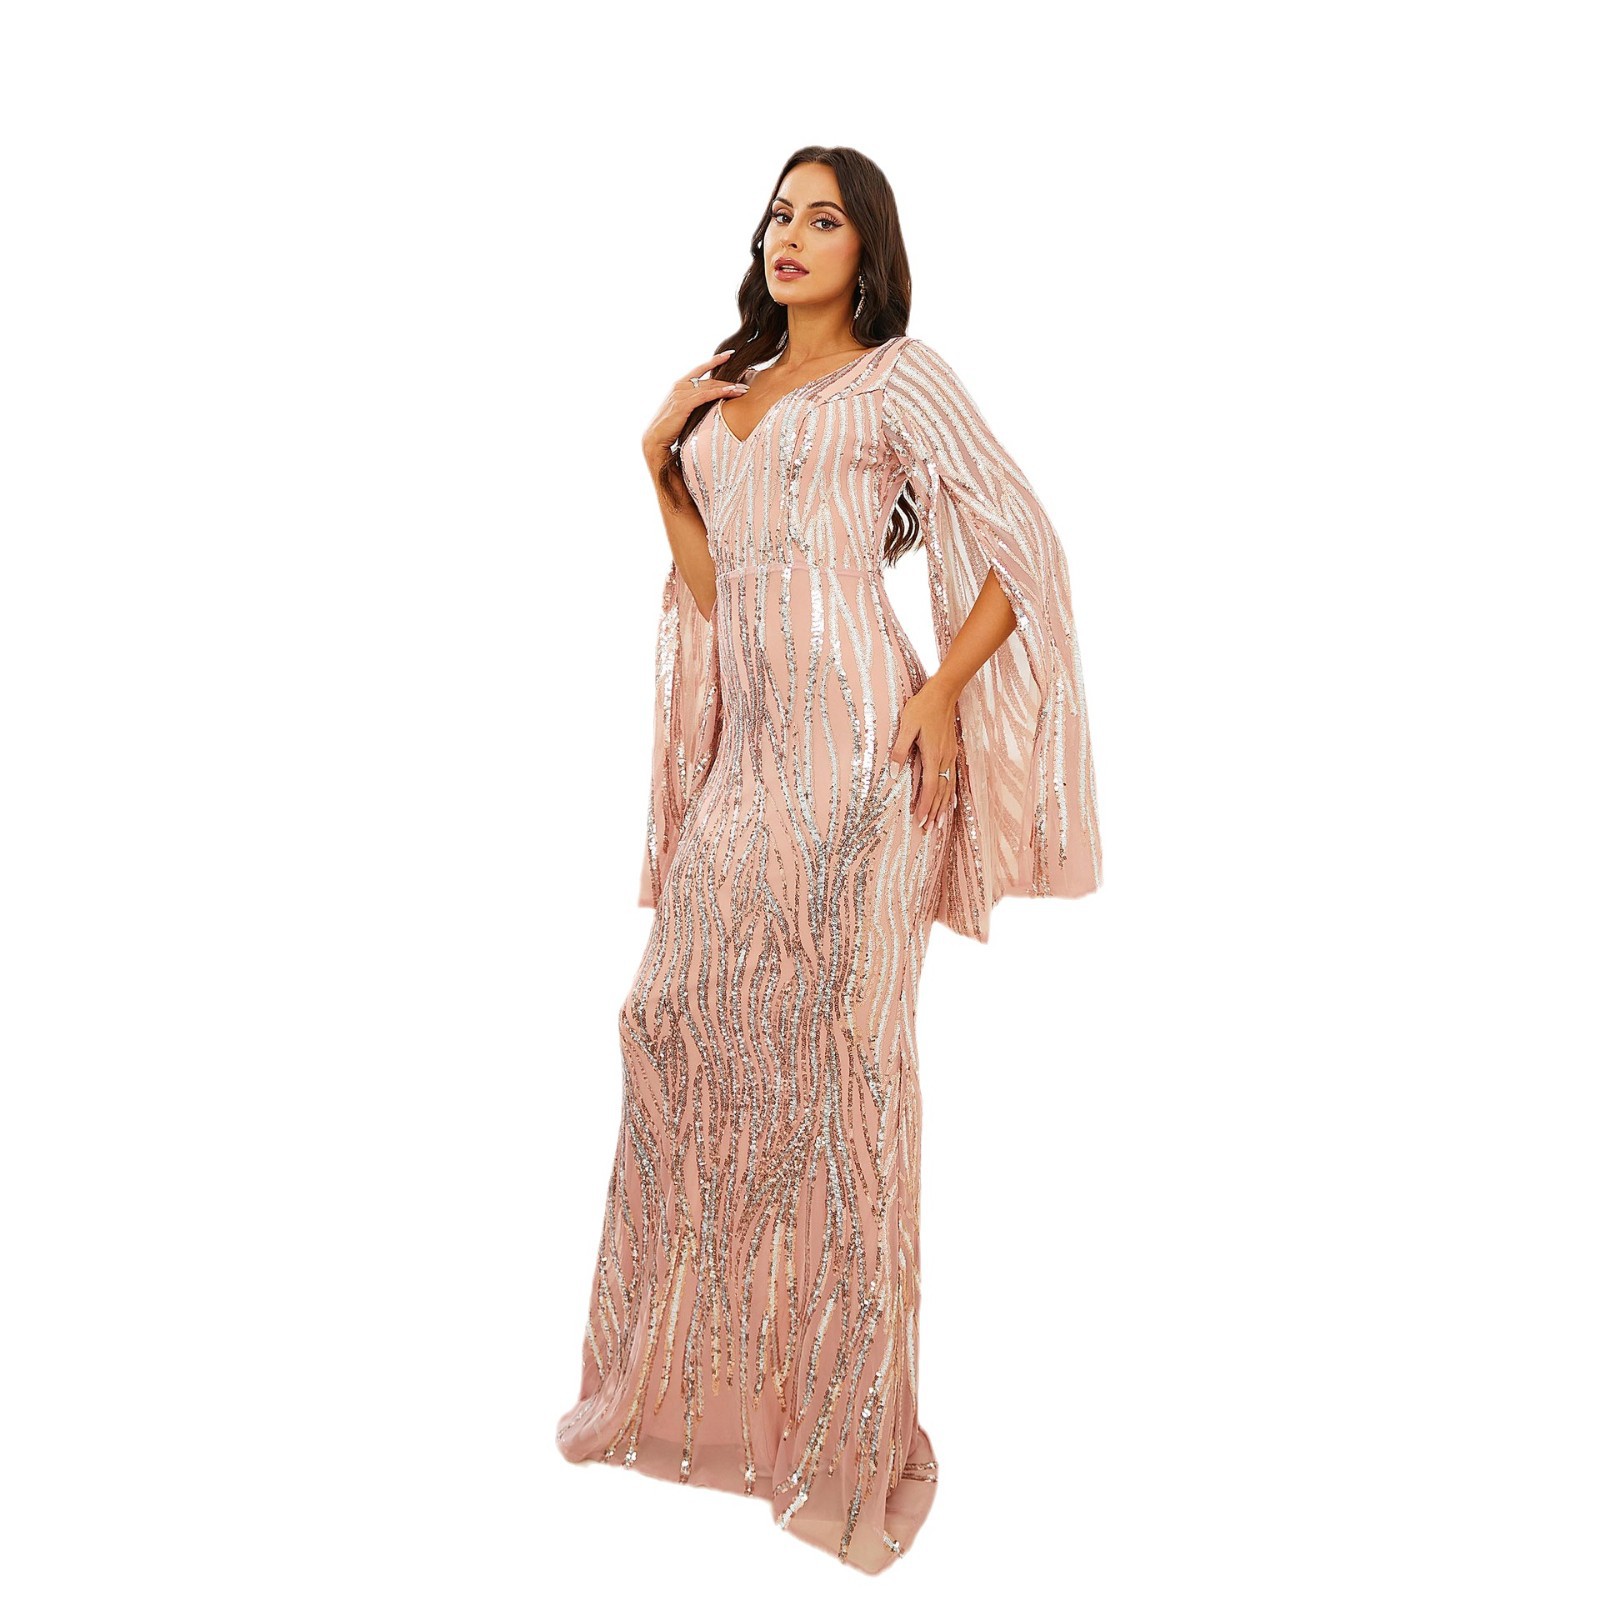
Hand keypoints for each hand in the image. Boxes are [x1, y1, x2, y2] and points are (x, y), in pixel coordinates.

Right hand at [642, 350, 750, 465]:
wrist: (655, 438)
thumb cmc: (669, 427)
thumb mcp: (681, 411)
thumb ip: (692, 402)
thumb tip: (707, 404)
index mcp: (679, 385)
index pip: (700, 369)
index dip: (715, 360)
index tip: (729, 354)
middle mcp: (680, 385)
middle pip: (709, 379)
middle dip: (728, 380)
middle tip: (745, 382)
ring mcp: (681, 393)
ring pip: (710, 386)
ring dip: (728, 387)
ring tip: (743, 389)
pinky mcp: (683, 404)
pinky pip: (706, 395)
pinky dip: (719, 392)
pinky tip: (731, 392)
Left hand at [889, 682, 958, 831]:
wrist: (944, 693)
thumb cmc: (922, 707)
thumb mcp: (905, 726)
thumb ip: (899, 751)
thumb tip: (892, 774)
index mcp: (932, 754)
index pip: (930, 787)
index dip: (926, 805)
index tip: (921, 821)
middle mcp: (944, 758)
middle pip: (941, 791)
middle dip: (935, 812)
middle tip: (929, 830)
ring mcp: (950, 755)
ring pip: (949, 786)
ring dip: (944, 806)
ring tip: (940, 823)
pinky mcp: (951, 751)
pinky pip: (952, 777)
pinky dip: (950, 793)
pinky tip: (950, 801)